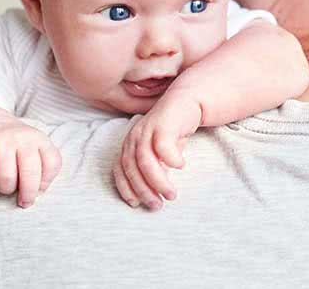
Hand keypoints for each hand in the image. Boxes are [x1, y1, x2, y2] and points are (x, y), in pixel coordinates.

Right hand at [0, 118, 61, 207]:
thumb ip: (44, 169)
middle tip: (25, 202)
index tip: (40, 189)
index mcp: (41, 139)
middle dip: (28, 194)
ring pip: (7, 178)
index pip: (52, 163)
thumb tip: (38, 191)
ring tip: (8, 185)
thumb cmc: (19, 148)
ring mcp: (2, 140)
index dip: (47, 182)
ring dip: (7, 189)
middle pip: (30, 173)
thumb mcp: (37, 151)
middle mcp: (23, 138)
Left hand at [113, 90, 201, 209]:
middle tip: (158, 205)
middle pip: (132, 167)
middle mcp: (134, 136)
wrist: (187, 102)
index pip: (120, 169)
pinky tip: (180, 166)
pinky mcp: (164, 123)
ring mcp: (148, 129)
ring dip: (157, 181)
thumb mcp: (159, 154)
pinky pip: (163, 145)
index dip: (126, 188)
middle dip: (143, 190)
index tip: (136, 204)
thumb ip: (154, 170)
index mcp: (130, 144)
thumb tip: (153, 193)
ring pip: (145, 160)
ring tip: (171, 194)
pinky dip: (170, 159)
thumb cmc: (172, 131)